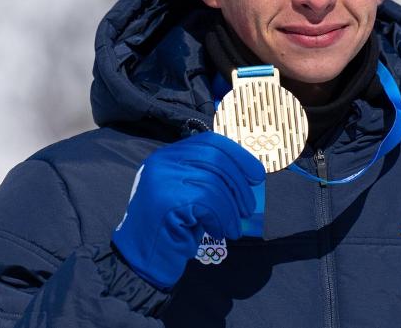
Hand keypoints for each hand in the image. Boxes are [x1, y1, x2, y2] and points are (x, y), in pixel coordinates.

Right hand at [112, 132, 265, 288]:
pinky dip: (221, 218)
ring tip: (233, 226)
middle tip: (247, 208)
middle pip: (215, 158)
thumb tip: (248, 174)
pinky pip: (207, 202)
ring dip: (231, 208)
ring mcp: (162, 179)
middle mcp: (162, 161)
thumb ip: (210, 177)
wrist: (143, 259)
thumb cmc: (173, 228)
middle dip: (239, 184)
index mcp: (167, 155)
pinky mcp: (166, 200)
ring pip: (213, 182)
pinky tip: (219, 231)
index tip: (256, 175)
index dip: (238, 156)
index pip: (210, 141)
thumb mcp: (190, 194)